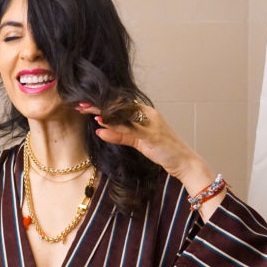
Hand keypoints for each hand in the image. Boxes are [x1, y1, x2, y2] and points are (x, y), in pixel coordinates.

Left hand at [78, 100, 223, 217]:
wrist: (186, 162)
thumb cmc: (165, 152)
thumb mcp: (139, 142)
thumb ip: (121, 135)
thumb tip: (100, 130)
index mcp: (146, 113)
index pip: (121, 104)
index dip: (103, 103)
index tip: (85, 104)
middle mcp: (148, 114)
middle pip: (120, 105)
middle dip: (99, 104)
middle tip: (80, 105)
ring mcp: (150, 123)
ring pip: (123, 114)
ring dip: (104, 112)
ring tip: (86, 111)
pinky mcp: (151, 135)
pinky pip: (130, 129)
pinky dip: (115, 127)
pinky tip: (102, 125)